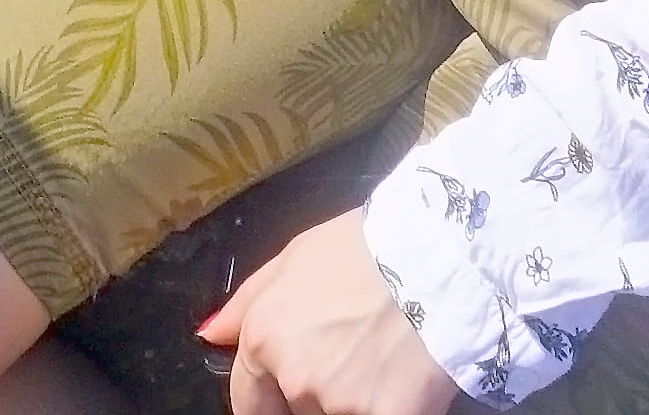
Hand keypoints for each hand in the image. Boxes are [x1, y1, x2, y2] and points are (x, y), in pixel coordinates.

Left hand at [198, 211, 464, 414]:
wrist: (438, 259)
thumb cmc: (368, 249)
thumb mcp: (295, 257)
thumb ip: (247, 302)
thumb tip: (211, 335)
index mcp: (263, 338)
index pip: (247, 398)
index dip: (268, 396)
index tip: (288, 390)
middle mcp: (294, 378)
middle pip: (295, 408)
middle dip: (314, 393)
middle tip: (349, 357)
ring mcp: (338, 405)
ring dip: (351, 400)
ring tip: (379, 361)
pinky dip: (384, 407)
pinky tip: (398, 385)